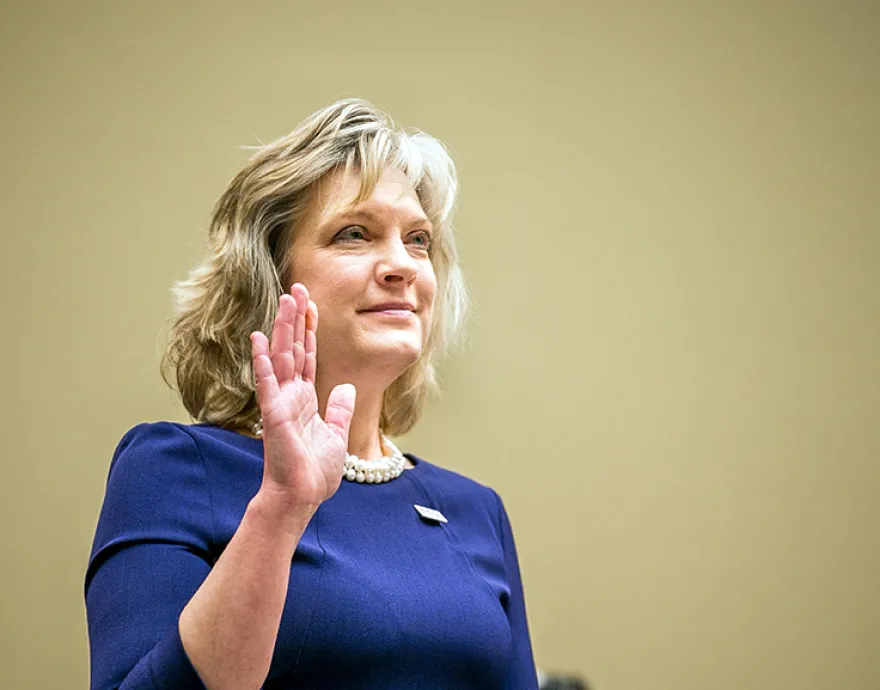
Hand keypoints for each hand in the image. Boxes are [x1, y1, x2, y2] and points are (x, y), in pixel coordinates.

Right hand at [250, 283, 355, 514]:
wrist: (303, 496)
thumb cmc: (316, 472)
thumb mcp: (337, 435)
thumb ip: (340, 410)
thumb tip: (347, 387)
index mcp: (305, 399)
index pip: (308, 356)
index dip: (309, 330)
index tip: (311, 304)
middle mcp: (291, 395)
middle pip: (293, 348)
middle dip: (296, 318)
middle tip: (296, 287)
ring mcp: (280, 402)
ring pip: (282, 357)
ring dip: (282, 329)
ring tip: (284, 300)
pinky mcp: (273, 414)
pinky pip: (267, 383)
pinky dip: (262, 361)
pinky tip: (257, 339)